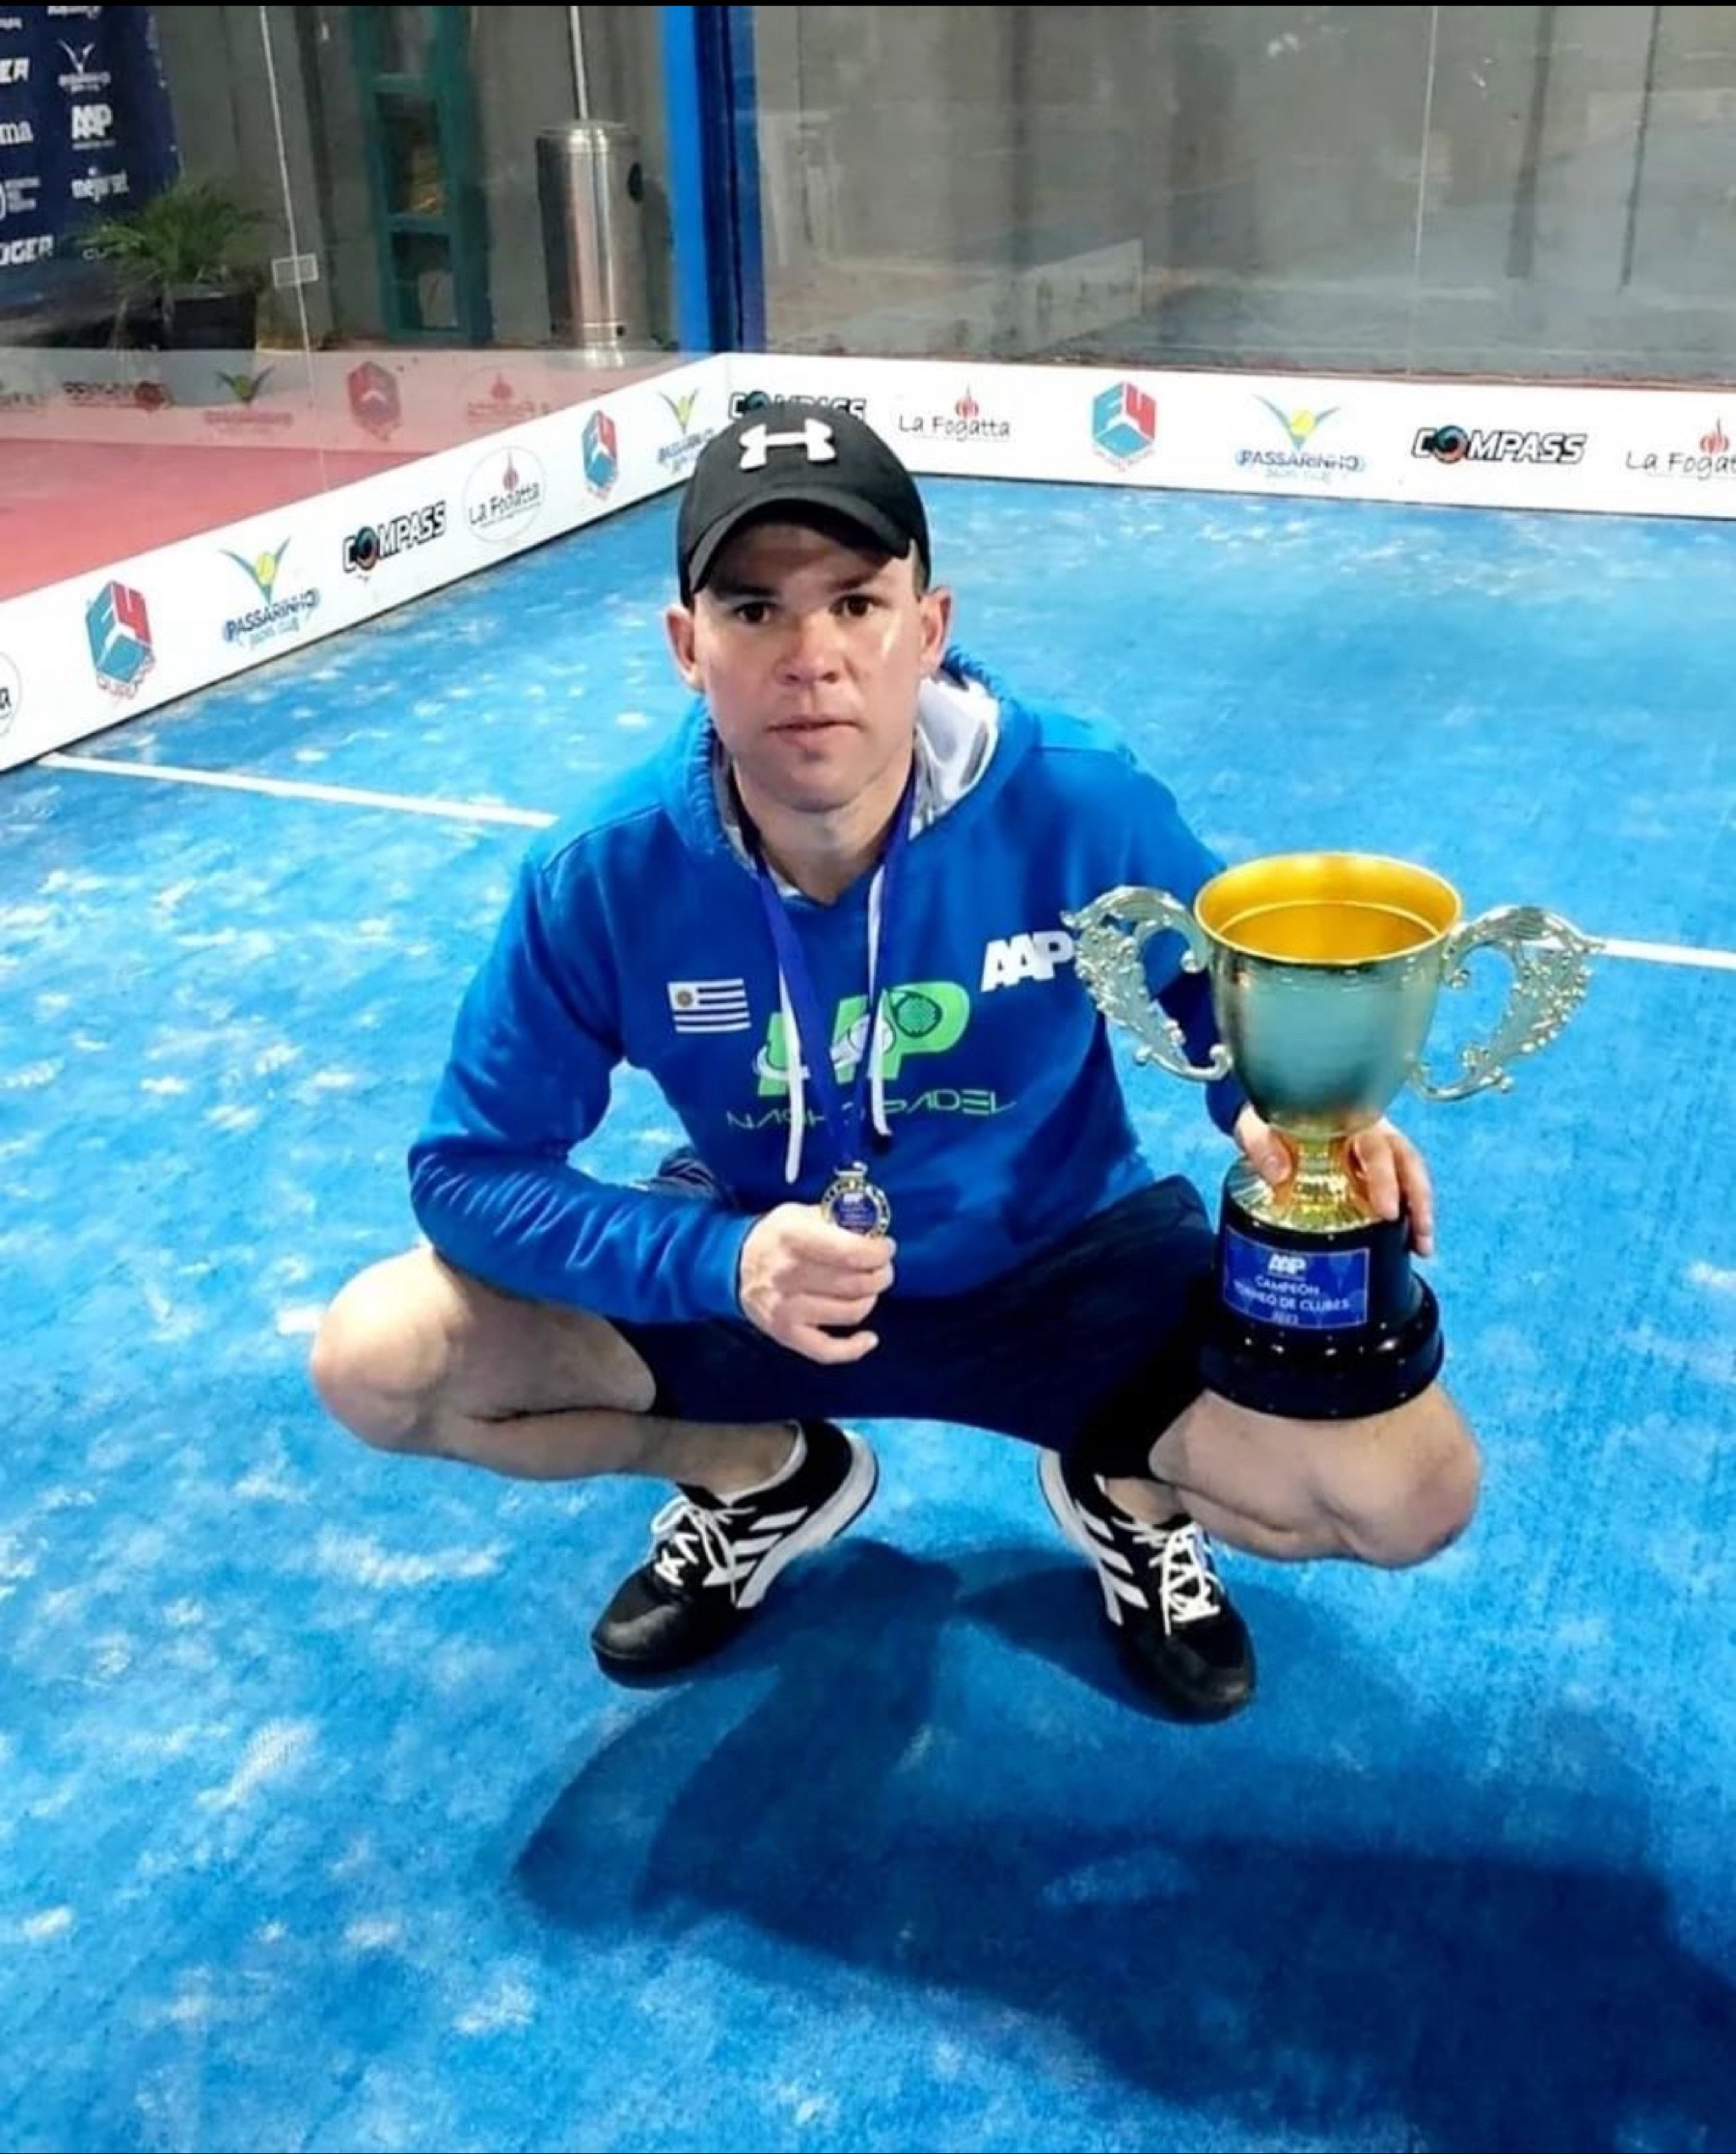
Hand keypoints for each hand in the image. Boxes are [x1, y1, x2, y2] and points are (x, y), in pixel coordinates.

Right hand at [737, 1203, 896, 1363]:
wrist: (735, 1266)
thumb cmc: (776, 1237)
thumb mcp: (799, 1213)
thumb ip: (835, 1220)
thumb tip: (873, 1232)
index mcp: (794, 1238)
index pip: (852, 1252)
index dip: (878, 1252)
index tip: (885, 1248)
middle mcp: (788, 1274)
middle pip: (857, 1284)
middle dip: (880, 1275)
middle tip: (882, 1268)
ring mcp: (787, 1308)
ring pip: (851, 1313)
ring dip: (869, 1300)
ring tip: (868, 1289)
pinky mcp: (786, 1333)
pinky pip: (828, 1350)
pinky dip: (855, 1348)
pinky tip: (869, 1338)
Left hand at [1234, 1105, 1436, 1257]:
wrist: (1264, 1122)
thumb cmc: (1265, 1122)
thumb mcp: (1255, 1128)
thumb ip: (1263, 1145)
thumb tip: (1279, 1173)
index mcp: (1344, 1118)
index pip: (1374, 1144)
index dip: (1384, 1176)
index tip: (1386, 1210)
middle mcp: (1367, 1132)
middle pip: (1404, 1159)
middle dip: (1416, 1197)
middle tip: (1417, 1235)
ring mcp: (1372, 1152)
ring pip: (1409, 1173)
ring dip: (1420, 1209)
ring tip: (1423, 1246)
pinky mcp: (1370, 1171)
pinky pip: (1398, 1189)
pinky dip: (1408, 1215)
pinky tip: (1412, 1244)